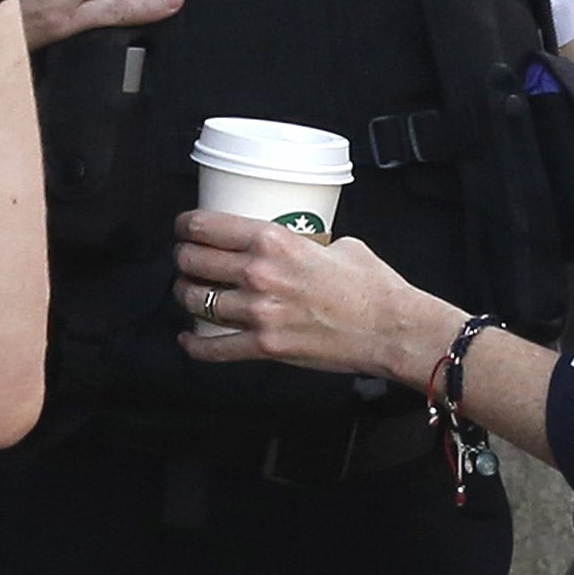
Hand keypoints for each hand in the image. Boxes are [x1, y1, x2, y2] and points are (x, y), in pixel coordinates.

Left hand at [172, 208, 440, 379]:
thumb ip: (304, 241)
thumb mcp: (336, 243)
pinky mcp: (265, 346)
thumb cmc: (371, 284)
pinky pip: (214, 348)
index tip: (184, 228)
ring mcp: (259, 312)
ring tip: (189, 292)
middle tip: (185, 259)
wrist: (391, 328)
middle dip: (182, 259)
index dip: (185, 225)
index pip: (206, 226)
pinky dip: (194, 345)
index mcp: (273, 240)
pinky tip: (188, 338)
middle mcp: (259, 273)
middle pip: (193, 261)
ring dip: (186, 295)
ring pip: (197, 301)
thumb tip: (293, 242)